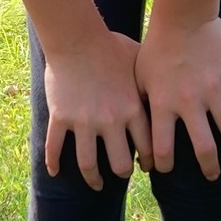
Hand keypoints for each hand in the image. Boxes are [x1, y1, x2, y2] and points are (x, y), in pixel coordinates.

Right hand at [40, 30, 151, 190]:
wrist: (77, 37)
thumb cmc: (111, 45)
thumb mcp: (140, 64)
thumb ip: (150, 85)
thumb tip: (166, 95)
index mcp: (132, 110)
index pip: (147, 148)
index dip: (148, 161)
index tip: (145, 166)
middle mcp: (110, 121)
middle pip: (119, 164)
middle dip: (121, 172)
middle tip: (120, 173)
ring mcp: (83, 122)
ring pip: (87, 163)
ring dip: (92, 178)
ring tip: (95, 183)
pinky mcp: (61, 117)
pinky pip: (55, 147)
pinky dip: (53, 162)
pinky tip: (55, 172)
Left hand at [138, 17, 220, 181]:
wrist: (182, 15)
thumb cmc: (155, 48)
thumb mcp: (140, 79)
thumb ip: (144, 108)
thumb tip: (140, 135)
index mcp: (163, 105)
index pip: (164, 149)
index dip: (164, 165)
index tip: (166, 170)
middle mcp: (190, 102)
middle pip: (205, 147)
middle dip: (210, 167)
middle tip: (213, 176)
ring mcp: (214, 88)